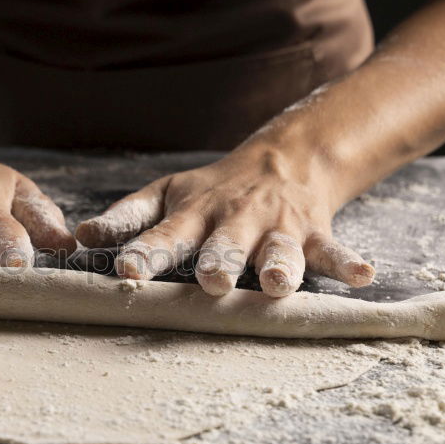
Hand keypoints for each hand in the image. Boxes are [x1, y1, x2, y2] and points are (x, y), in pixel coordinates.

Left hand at [75, 141, 374, 296]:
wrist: (279, 160)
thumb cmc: (210, 190)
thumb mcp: (165, 196)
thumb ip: (127, 219)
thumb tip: (79, 237)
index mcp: (191, 213)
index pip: (163, 234)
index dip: (144, 252)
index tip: (125, 271)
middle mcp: (232, 220)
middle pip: (223, 244)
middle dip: (217, 262)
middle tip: (210, 282)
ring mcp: (274, 227)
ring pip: (277, 248)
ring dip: (279, 265)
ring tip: (281, 283)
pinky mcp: (311, 233)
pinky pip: (331, 250)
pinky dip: (348, 263)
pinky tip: (365, 275)